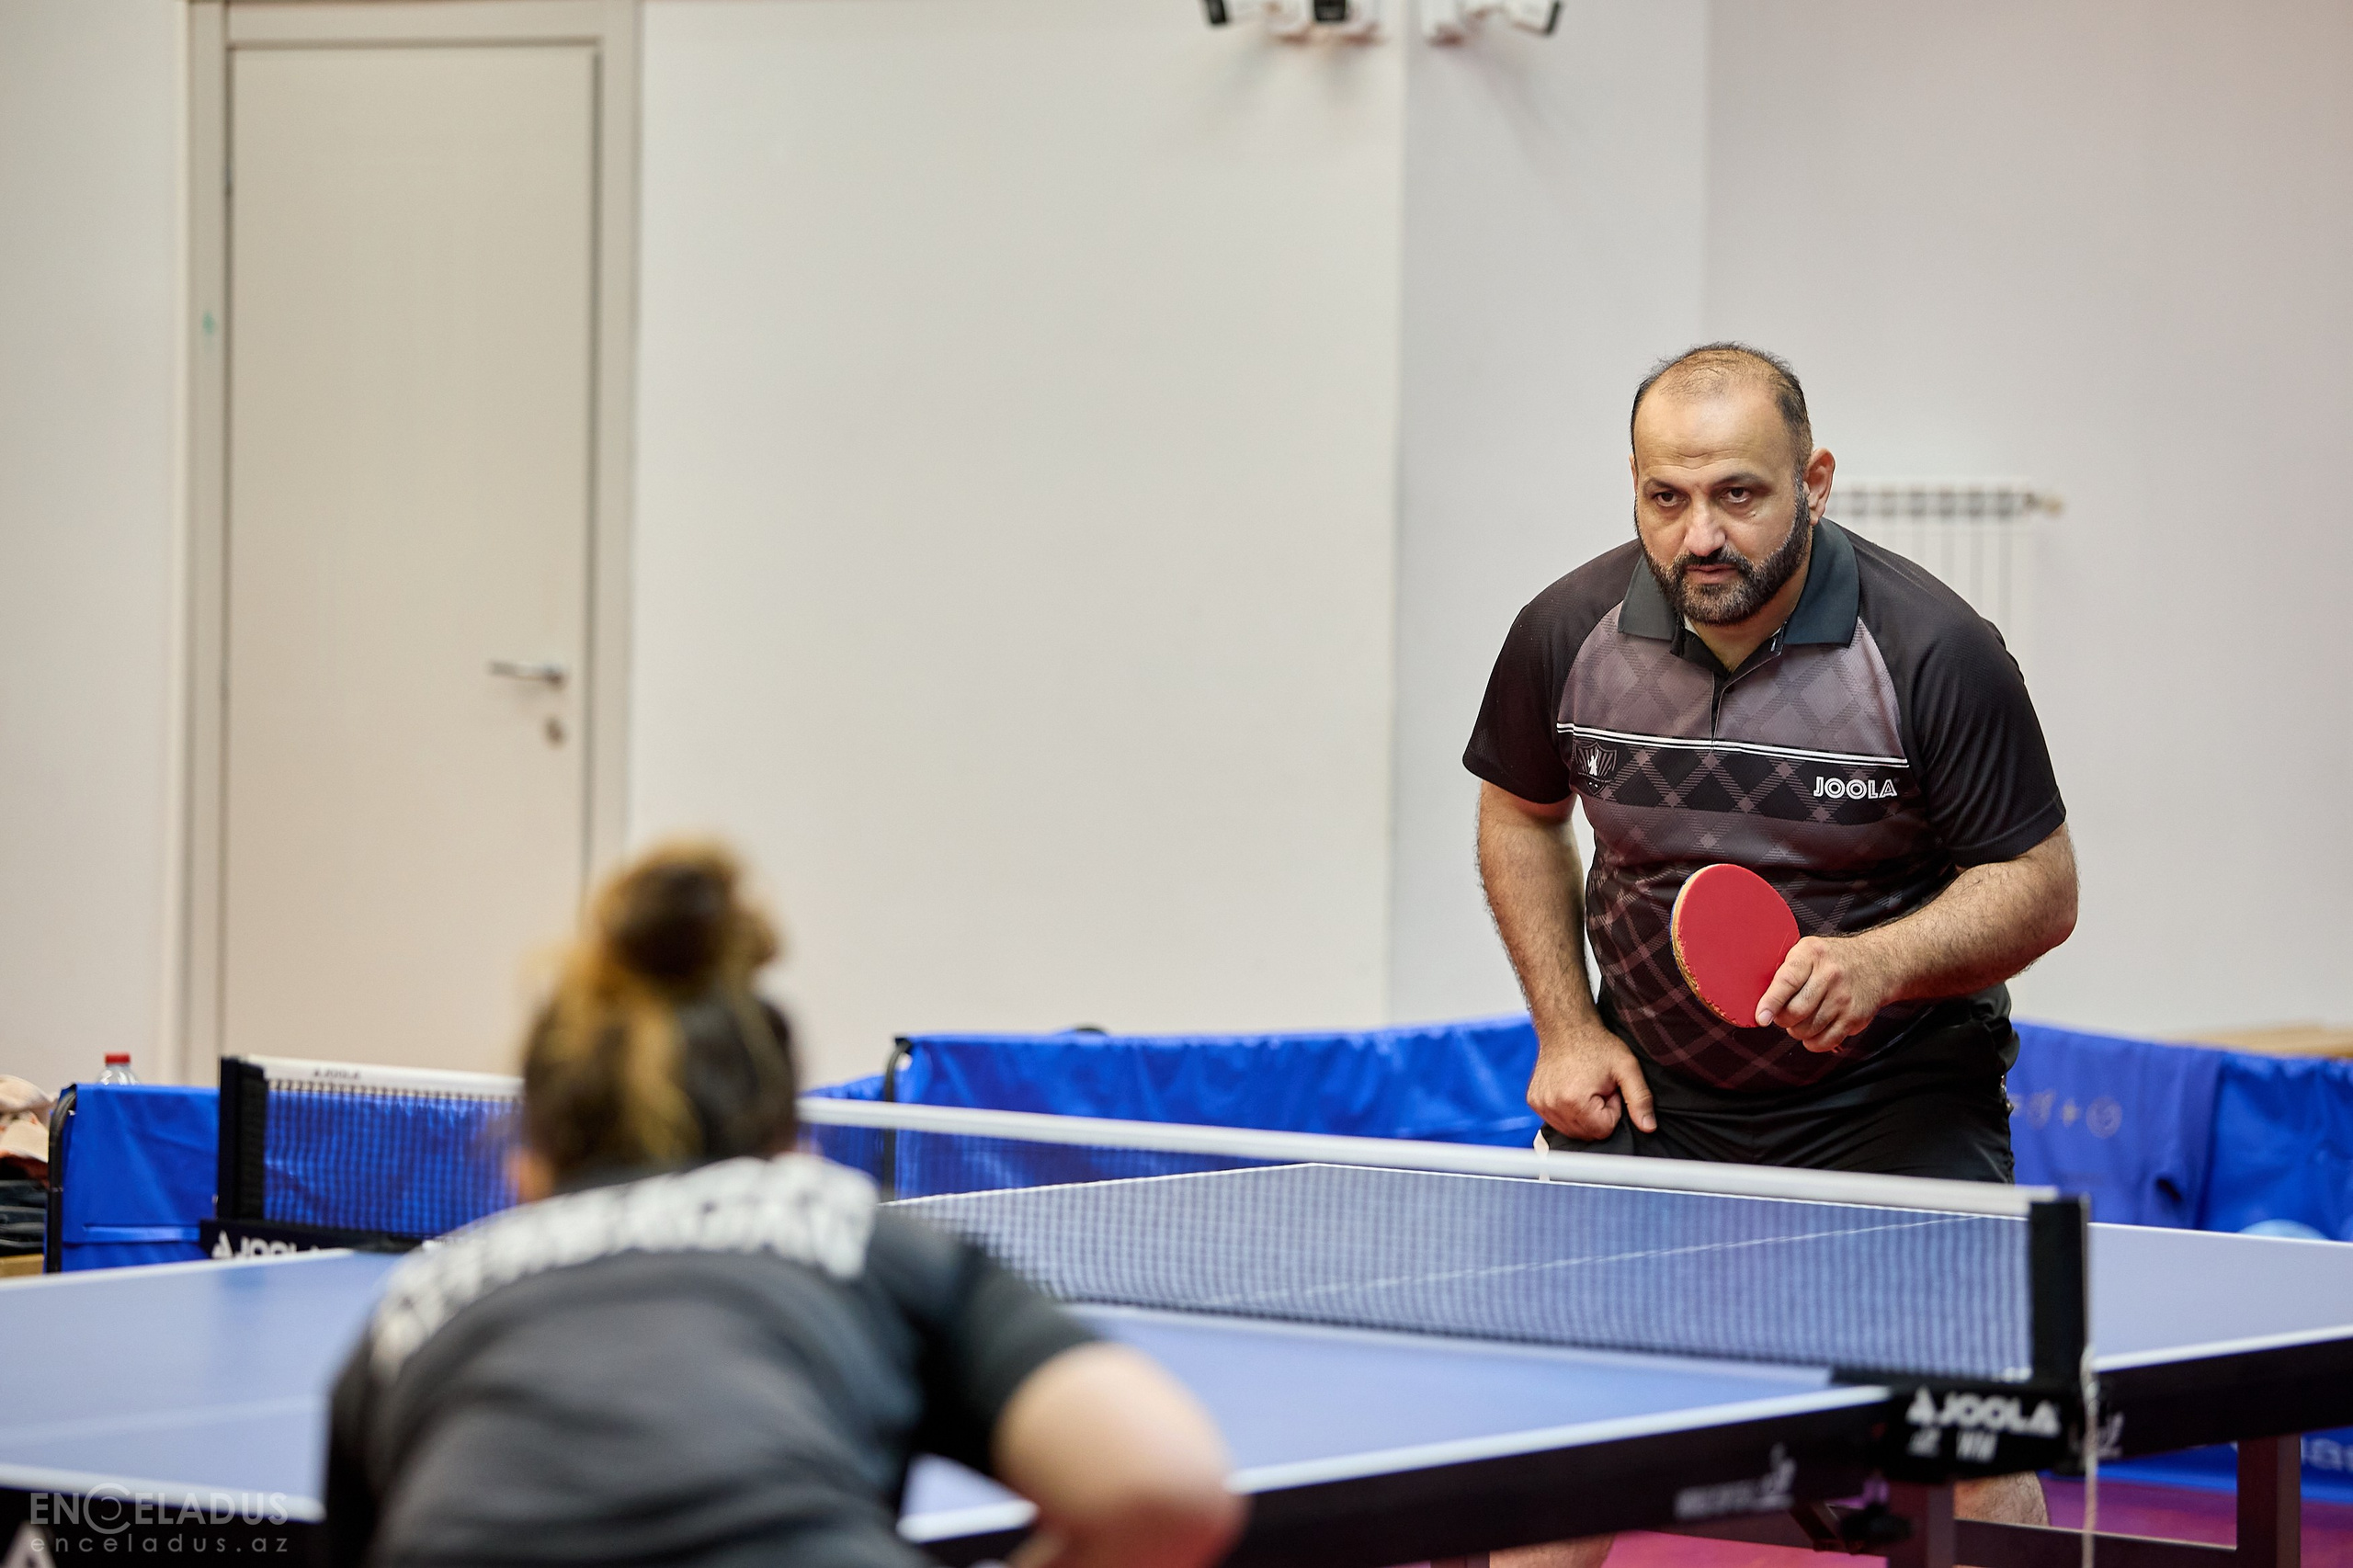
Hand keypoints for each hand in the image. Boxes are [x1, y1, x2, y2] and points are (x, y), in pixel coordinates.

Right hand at [1526, 1023, 1654, 1140]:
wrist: (1566, 1026)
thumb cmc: (1597, 1044)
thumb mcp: (1627, 1067)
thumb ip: (1640, 1099)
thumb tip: (1648, 1127)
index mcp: (1575, 1101)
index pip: (1603, 1130)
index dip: (1612, 1109)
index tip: (1608, 1088)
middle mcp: (1553, 1106)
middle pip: (1587, 1134)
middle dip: (1597, 1114)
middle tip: (1598, 1087)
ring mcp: (1541, 1105)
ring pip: (1572, 1130)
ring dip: (1583, 1115)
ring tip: (1586, 1087)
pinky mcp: (1534, 1102)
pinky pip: (1558, 1121)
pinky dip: (1568, 1111)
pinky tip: (1571, 1089)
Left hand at [1757, 936, 1894, 1051]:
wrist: (1877, 964)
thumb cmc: (1833, 960)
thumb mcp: (1808, 951)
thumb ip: (1786, 971)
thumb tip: (1761, 1002)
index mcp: (1812, 954)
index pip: (1787, 981)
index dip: (1771, 1002)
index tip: (1761, 1017)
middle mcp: (1830, 975)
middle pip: (1796, 1011)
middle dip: (1782, 1019)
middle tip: (1783, 1015)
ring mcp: (1844, 998)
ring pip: (1808, 1029)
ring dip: (1797, 1031)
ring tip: (1801, 1019)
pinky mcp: (1855, 1018)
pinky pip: (1826, 1042)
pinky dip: (1813, 1042)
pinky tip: (1813, 1031)